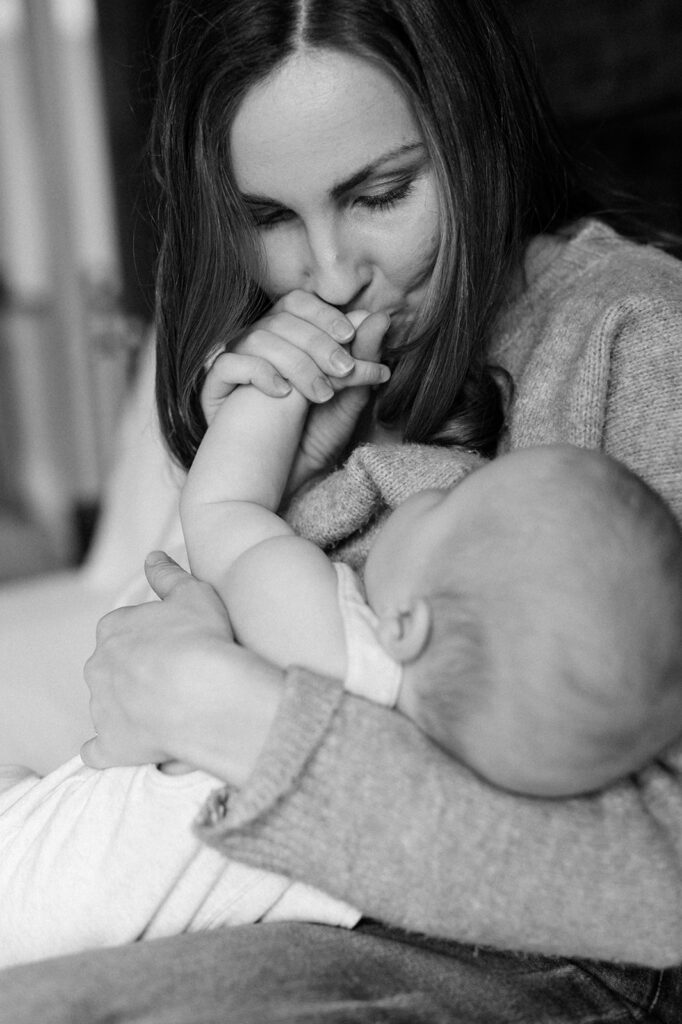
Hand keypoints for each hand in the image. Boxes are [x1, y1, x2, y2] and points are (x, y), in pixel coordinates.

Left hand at [81, 553, 282, 783]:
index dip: (151, 638)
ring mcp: (101, 707)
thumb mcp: (194, 594)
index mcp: (113, 628)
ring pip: (108, 704)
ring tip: (170, 711)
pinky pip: (99, 751)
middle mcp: (97, 666)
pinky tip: (126, 747)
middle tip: (175, 678)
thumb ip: (168, 574)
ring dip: (129, 707)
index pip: (124, 629)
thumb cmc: (203, 640)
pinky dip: (108, 749)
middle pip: (113, 666)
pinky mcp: (111, 745)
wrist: (207, 696)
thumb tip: (153, 556)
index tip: (175, 646)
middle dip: (136, 672)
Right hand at [203, 294, 390, 487]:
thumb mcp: (345, 400)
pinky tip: (282, 395)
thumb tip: (382, 316)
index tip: (350, 337)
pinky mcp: (214, 391)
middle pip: (280, 317)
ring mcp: (234, 367)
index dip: (323, 314)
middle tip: (344, 370)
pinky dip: (257, 373)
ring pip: (257, 338)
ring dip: (296, 362)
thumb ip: (360, 361)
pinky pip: (227, 365)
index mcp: (285, 341)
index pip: (298, 304)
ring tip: (321, 395)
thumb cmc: (312, 442)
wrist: (283, 485)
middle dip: (317, 340)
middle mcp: (257, 347)